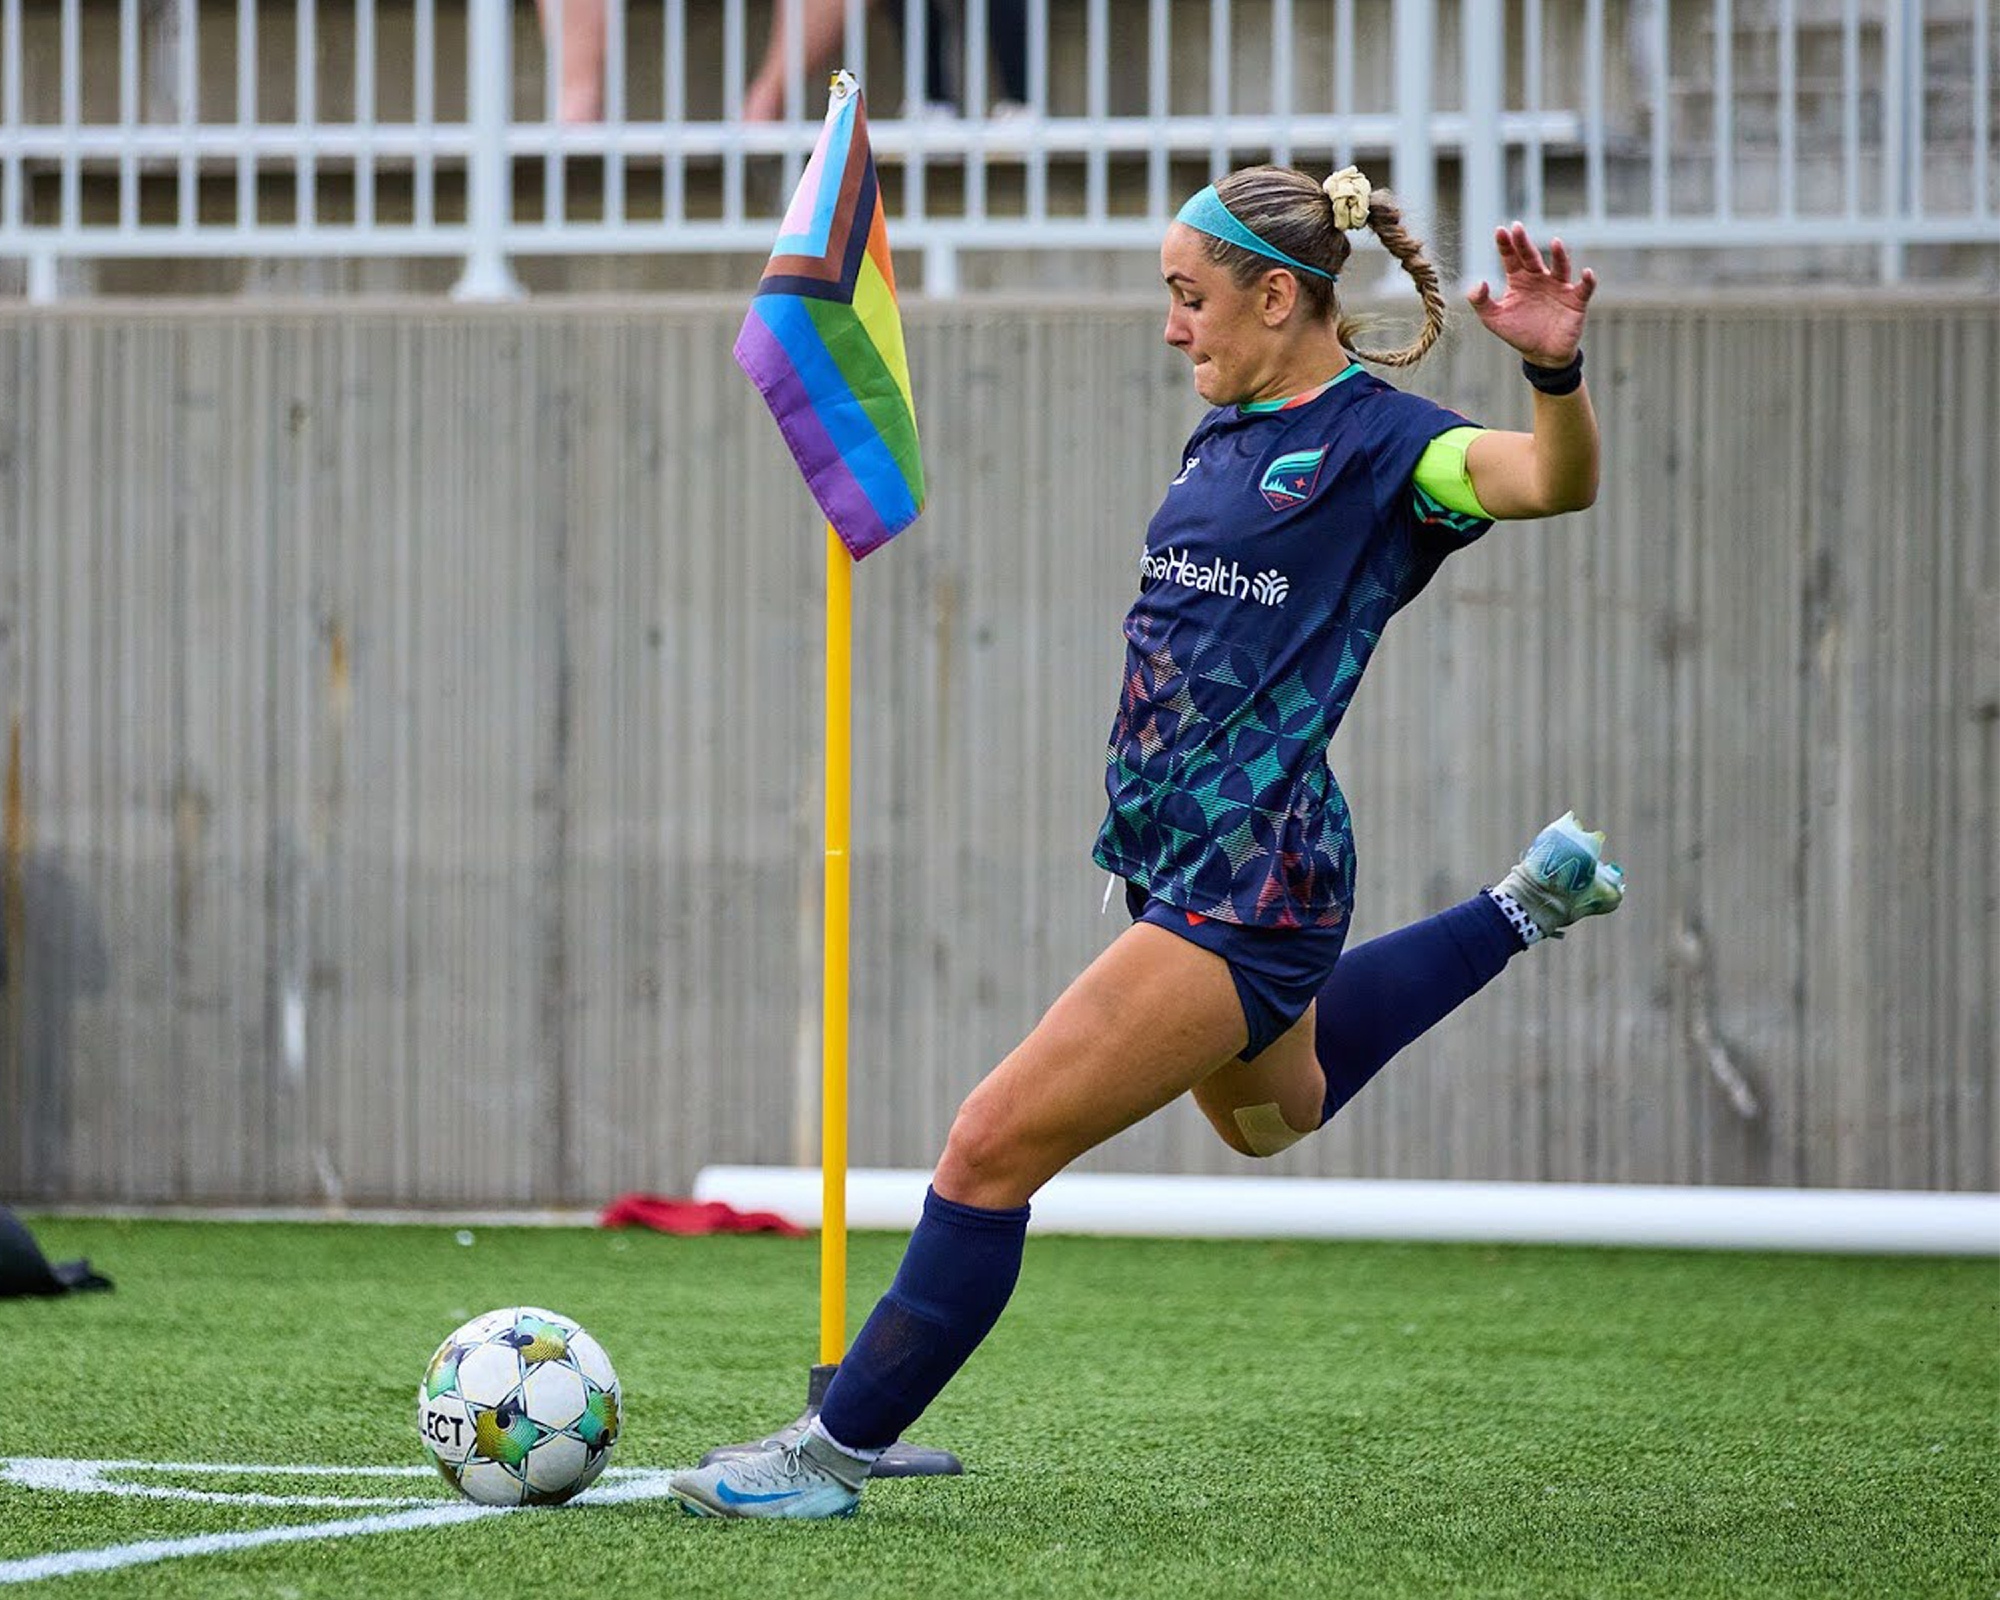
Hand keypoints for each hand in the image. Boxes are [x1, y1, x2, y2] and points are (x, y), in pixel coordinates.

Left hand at [1466, 223, 1595, 366]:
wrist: (1542, 354)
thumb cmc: (1518, 333)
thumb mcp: (1494, 320)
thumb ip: (1481, 302)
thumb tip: (1478, 283)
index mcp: (1519, 280)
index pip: (1511, 258)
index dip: (1506, 245)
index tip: (1500, 231)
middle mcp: (1539, 279)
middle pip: (1532, 257)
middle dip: (1524, 243)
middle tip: (1517, 227)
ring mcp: (1558, 288)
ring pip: (1560, 267)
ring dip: (1559, 255)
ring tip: (1556, 243)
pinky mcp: (1575, 301)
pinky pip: (1584, 288)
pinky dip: (1587, 281)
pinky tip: (1586, 273)